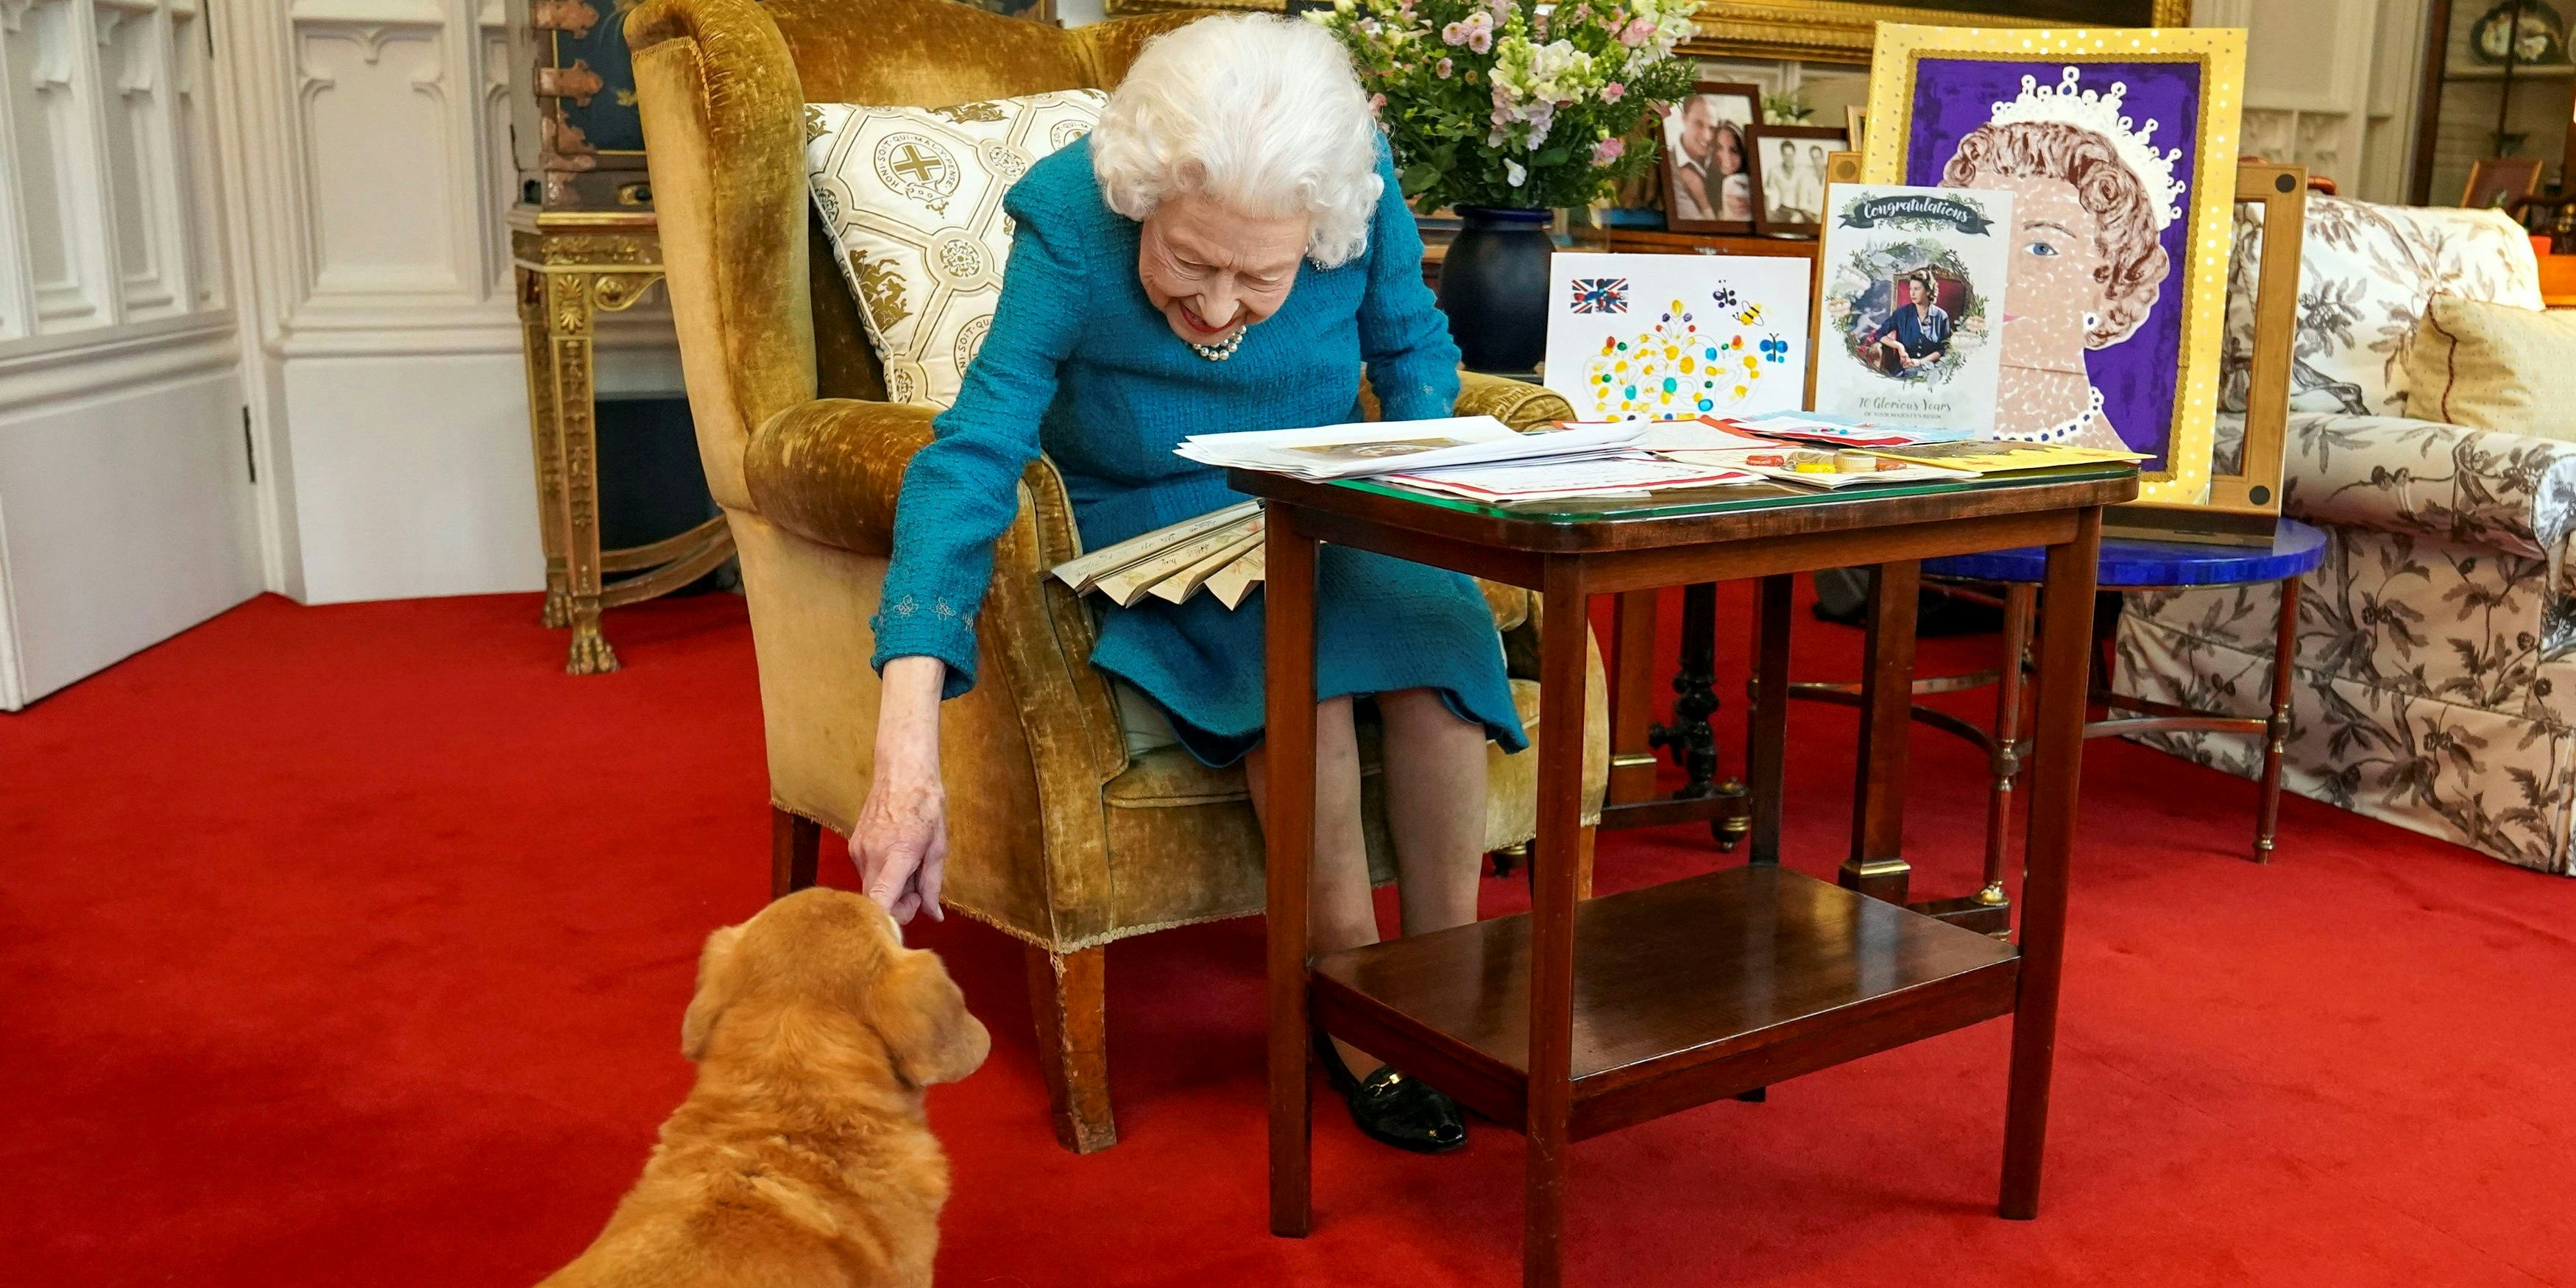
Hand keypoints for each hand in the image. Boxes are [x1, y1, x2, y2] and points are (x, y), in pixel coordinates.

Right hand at [854, 656, 948, 923]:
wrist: (902, 772)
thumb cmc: (926, 805)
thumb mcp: (938, 847)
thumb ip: (932, 885)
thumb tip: (933, 915)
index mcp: (896, 855)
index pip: (879, 902)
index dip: (891, 920)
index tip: (908, 916)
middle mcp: (871, 855)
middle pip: (875, 902)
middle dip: (898, 906)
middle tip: (918, 891)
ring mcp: (858, 851)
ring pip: (871, 888)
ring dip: (891, 889)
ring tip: (910, 866)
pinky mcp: (853, 846)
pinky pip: (867, 873)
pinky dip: (883, 875)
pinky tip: (897, 857)